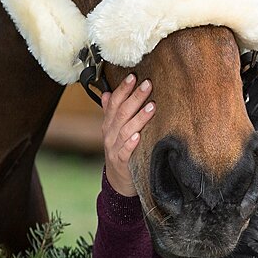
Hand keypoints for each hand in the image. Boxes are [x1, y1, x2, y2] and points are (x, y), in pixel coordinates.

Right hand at [101, 74, 155, 196]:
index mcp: (109, 124)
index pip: (114, 102)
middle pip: (121, 112)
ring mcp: (114, 148)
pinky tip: (139, 135)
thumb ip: (111, 112)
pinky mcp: (121, 163)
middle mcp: (110, 134)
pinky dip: (131, 143)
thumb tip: (106, 93)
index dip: (122, 89)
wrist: (118, 181)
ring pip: (126, 130)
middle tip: (148, 84)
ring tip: (152, 106)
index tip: (133, 76)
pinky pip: (125, 152)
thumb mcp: (115, 130)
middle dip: (135, 97)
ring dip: (139, 117)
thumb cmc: (121, 150)